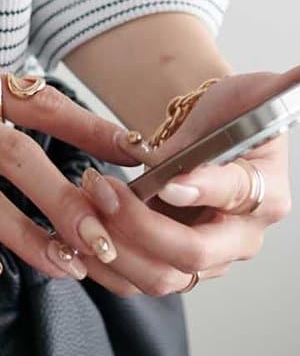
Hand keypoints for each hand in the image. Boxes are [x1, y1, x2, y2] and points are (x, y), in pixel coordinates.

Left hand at [59, 63, 299, 297]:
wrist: (204, 130)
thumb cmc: (227, 112)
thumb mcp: (244, 96)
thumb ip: (263, 94)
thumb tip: (298, 75)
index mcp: (264, 194)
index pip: (234, 197)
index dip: (197, 189)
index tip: (163, 181)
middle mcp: (238, 237)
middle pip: (192, 254)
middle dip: (139, 225)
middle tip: (102, 186)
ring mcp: (205, 258)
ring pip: (160, 277)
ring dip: (114, 245)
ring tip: (84, 203)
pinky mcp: (170, 264)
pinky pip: (135, 280)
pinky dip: (103, 262)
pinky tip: (77, 231)